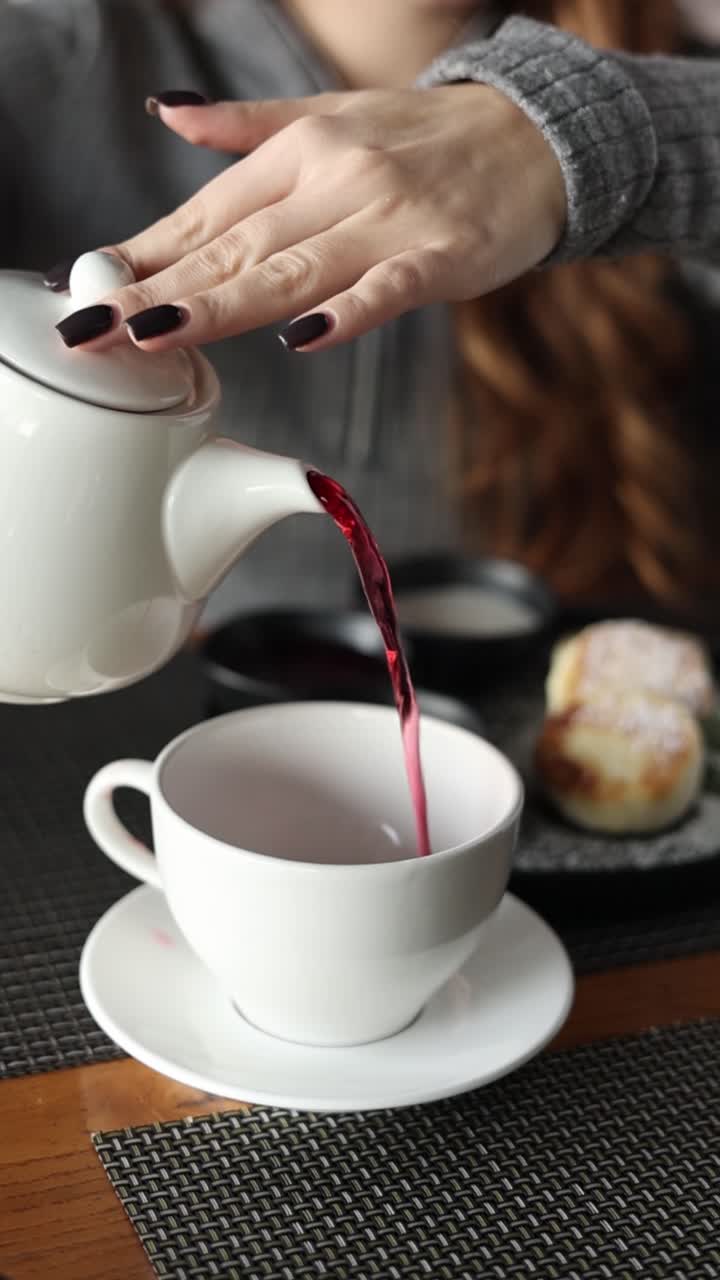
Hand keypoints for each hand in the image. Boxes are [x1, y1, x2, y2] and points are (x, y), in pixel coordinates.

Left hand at [56, 85, 565, 351]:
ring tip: (160, 333)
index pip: (208, 212)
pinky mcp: (440, 255)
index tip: (93, 289)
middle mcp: (335, 179)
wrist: (534, 135)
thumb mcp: (329, 118)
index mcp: (300, 152)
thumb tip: (171, 115)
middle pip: (234, 245)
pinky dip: (347, 312)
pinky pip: (387, 287)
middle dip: (160, 289)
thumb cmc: (426, 140)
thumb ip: (248, 132)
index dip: (146, 253)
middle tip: (99, 326)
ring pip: (293, 269)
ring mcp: (388, 219)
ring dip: (223, 304)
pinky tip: (303, 338)